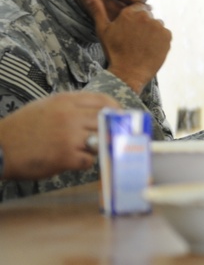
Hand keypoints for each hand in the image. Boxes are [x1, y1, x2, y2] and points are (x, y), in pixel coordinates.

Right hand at [0, 92, 119, 178]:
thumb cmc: (21, 128)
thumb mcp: (45, 107)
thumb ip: (71, 107)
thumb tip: (98, 113)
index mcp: (65, 101)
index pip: (103, 100)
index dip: (116, 110)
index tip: (121, 118)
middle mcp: (70, 115)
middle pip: (105, 121)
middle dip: (109, 131)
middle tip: (109, 139)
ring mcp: (69, 136)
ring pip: (100, 141)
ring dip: (95, 148)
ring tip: (82, 151)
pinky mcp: (66, 156)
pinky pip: (89, 160)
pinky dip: (83, 163)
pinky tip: (72, 162)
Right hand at [83, 0, 170, 94]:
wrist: (128, 72)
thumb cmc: (114, 51)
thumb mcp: (102, 29)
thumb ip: (97, 9)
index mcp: (130, 12)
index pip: (138, 8)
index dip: (134, 19)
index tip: (131, 30)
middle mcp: (146, 16)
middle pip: (148, 16)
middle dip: (143, 25)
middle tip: (135, 40)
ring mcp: (158, 26)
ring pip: (157, 25)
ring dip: (152, 32)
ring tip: (142, 45)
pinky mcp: (167, 36)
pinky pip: (165, 34)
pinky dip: (160, 40)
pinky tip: (151, 49)